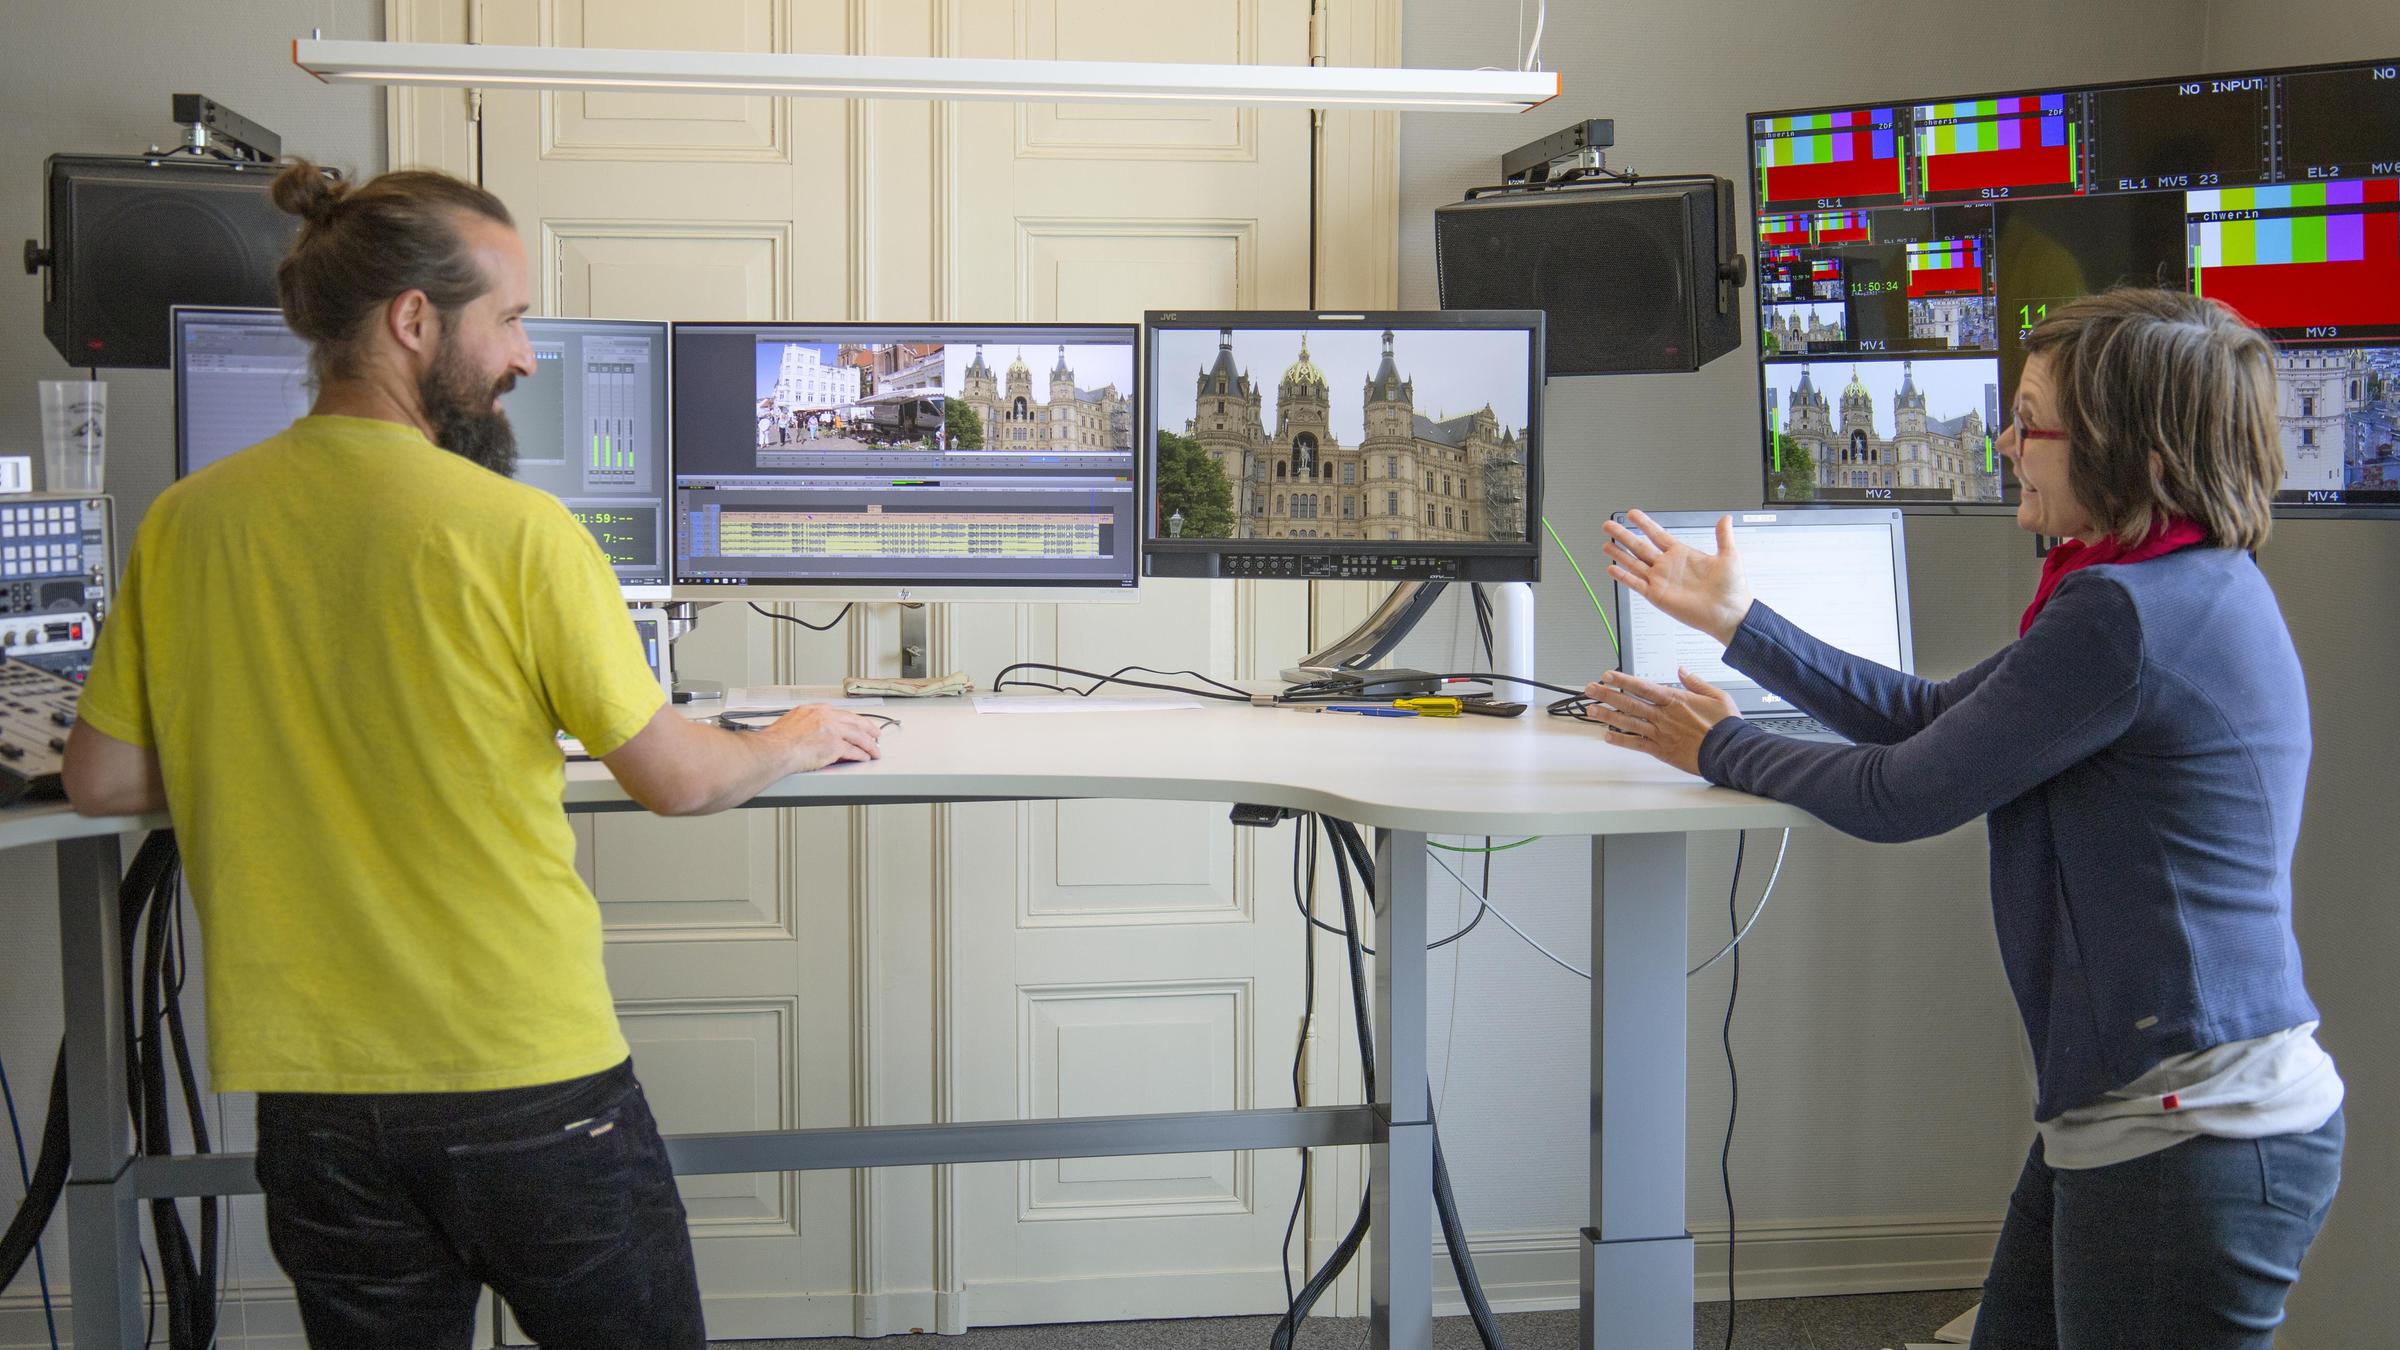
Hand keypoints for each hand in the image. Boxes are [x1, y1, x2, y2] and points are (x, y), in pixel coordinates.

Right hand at [771, 704, 884, 770]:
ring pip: (859, 736)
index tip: (857, 723)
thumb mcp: (789, 723)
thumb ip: (803, 726)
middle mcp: (825, 717)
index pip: (839, 713)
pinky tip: (865, 758)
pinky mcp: (835, 746)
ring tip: (875, 750)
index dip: (852, 720)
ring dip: (869, 744)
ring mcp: (832, 730)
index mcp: (814, 710)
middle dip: (868, 728)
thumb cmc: (775, 742)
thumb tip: (808, 735)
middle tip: (876, 734)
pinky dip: (862, 755)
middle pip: (855, 721)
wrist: (774, 750)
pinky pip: (854, 751)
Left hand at [1581, 668, 1740, 774]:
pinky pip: (1637, 744)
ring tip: (1591, 710)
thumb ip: (1696, 682)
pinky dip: (1621, 741)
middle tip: (1590, 689)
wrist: (1729, 751)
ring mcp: (1660, 733)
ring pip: (1628, 722)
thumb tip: (1682, 670)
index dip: (1623, 680)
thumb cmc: (1726, 725)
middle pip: (1630, 702)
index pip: (1643, 687)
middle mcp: (1664, 716)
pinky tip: (1607, 737)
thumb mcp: (1717, 695)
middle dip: (1607, 695)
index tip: (1607, 675)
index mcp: (1675, 700)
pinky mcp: (1661, 750)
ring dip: (1608, 716)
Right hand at [1603, 510, 1753, 645]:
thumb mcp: (1730, 556)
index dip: (1644, 524)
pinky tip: (1612, 568)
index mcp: (1682, 554)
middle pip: (1640, 546)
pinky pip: (1636, 583)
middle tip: (1609, 525)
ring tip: (1606, 545)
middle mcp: (1668, 566)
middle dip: (1623, 535)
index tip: (1632, 514)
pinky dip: (1623, 576)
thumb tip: (1725, 519)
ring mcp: (1661, 580)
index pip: (1658, 534)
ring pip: (1634, 563)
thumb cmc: (1731, 588)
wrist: (1729, 614)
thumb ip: (1724, 536)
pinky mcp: (1657, 595)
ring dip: (1619, 554)